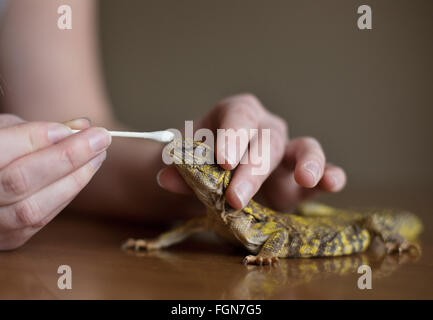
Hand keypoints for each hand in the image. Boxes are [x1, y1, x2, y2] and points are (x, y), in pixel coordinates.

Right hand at [0, 115, 110, 249]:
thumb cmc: (0, 151)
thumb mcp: (6, 131)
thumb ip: (36, 129)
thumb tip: (81, 127)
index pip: (2, 150)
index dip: (38, 137)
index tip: (73, 127)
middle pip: (21, 180)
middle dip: (68, 156)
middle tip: (101, 138)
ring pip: (33, 207)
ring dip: (74, 179)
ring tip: (98, 155)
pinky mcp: (9, 239)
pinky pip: (42, 220)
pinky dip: (67, 194)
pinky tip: (85, 173)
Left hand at [156, 94, 345, 210]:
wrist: (215, 178)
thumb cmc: (202, 163)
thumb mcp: (187, 165)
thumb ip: (180, 171)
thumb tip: (166, 177)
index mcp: (236, 115)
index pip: (238, 117)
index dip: (233, 137)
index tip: (223, 162)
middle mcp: (266, 127)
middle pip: (266, 141)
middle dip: (253, 169)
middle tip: (235, 197)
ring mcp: (288, 151)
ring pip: (305, 147)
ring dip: (308, 162)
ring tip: (305, 177)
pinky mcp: (301, 178)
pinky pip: (323, 172)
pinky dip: (330, 176)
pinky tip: (333, 183)